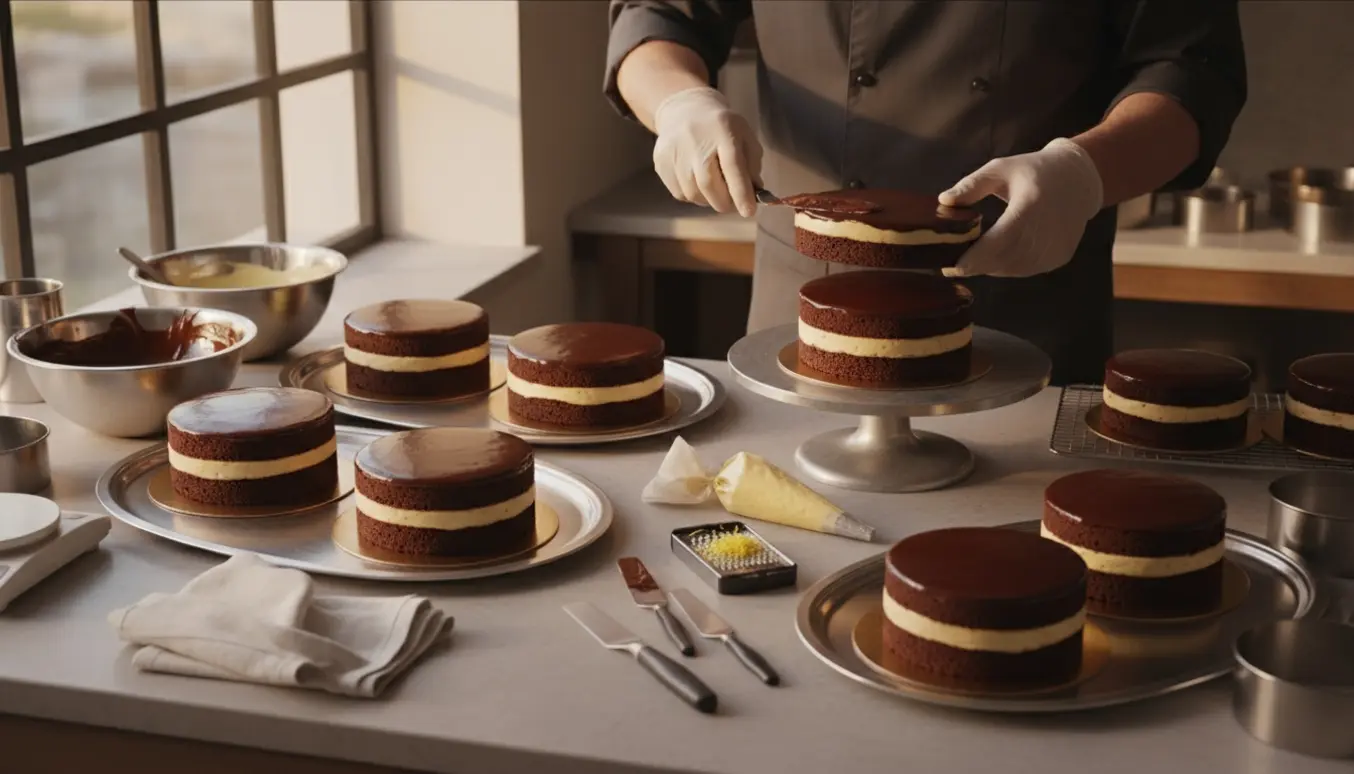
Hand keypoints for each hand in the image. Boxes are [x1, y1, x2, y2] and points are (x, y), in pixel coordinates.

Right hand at [652, 87, 761, 217]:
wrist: (684, 110)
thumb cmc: (721, 128)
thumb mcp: (744, 135)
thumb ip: (752, 164)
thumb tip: (754, 193)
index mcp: (722, 130)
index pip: (732, 165)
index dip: (741, 191)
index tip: (749, 212)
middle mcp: (695, 140)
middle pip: (709, 184)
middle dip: (725, 202)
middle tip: (733, 205)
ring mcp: (674, 151)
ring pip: (693, 193)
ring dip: (709, 200)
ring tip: (716, 190)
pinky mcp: (661, 162)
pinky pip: (679, 193)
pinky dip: (693, 196)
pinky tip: (698, 182)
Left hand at [939, 138, 1103, 277]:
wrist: (1079, 180)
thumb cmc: (1035, 170)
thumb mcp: (1001, 168)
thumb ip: (971, 185)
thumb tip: (943, 200)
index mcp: (1030, 206)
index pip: (999, 241)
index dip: (975, 258)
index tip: (951, 267)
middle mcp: (1046, 232)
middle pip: (1003, 260)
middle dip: (976, 264)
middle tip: (953, 264)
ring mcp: (1055, 248)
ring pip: (1013, 269)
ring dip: (991, 266)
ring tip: (975, 256)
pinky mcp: (1059, 257)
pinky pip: (1026, 269)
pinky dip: (1009, 266)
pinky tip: (999, 254)